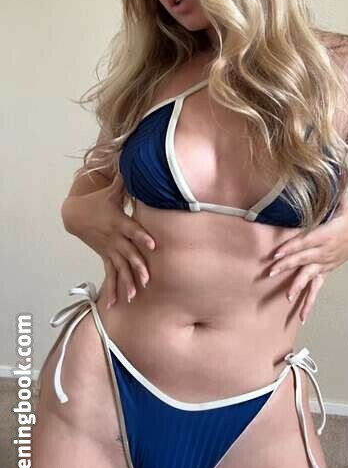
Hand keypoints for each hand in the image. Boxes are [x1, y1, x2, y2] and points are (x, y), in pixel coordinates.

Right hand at [62, 173, 155, 307]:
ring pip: (120, 267)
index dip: (142, 236)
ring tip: (135, 296)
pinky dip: (113, 288)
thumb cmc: (98, 202)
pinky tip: (116, 304)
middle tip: (148, 278)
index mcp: (117, 222)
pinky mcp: (105, 256)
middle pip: (128, 253)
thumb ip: (125, 181)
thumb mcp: (111, 191)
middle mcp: (114, 239)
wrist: (74, 215)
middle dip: (137, 265)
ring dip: (127, 282)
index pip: (132, 230)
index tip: (153, 244)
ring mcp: (109, 250)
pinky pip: (110, 274)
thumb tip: (134, 163)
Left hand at [268, 191, 347, 322]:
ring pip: (309, 277)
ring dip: (297, 286)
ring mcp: (324, 264)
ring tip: (287, 297)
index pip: (305, 241)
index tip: (277, 253)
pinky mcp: (325, 272)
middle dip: (286, 266)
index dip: (291, 247)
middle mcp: (324, 252)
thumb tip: (328, 172)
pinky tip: (302, 316)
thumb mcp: (340, 202)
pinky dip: (309, 302)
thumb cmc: (347, 216)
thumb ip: (332, 190)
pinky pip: (316, 289)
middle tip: (270, 272)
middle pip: (302, 260)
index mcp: (325, 234)